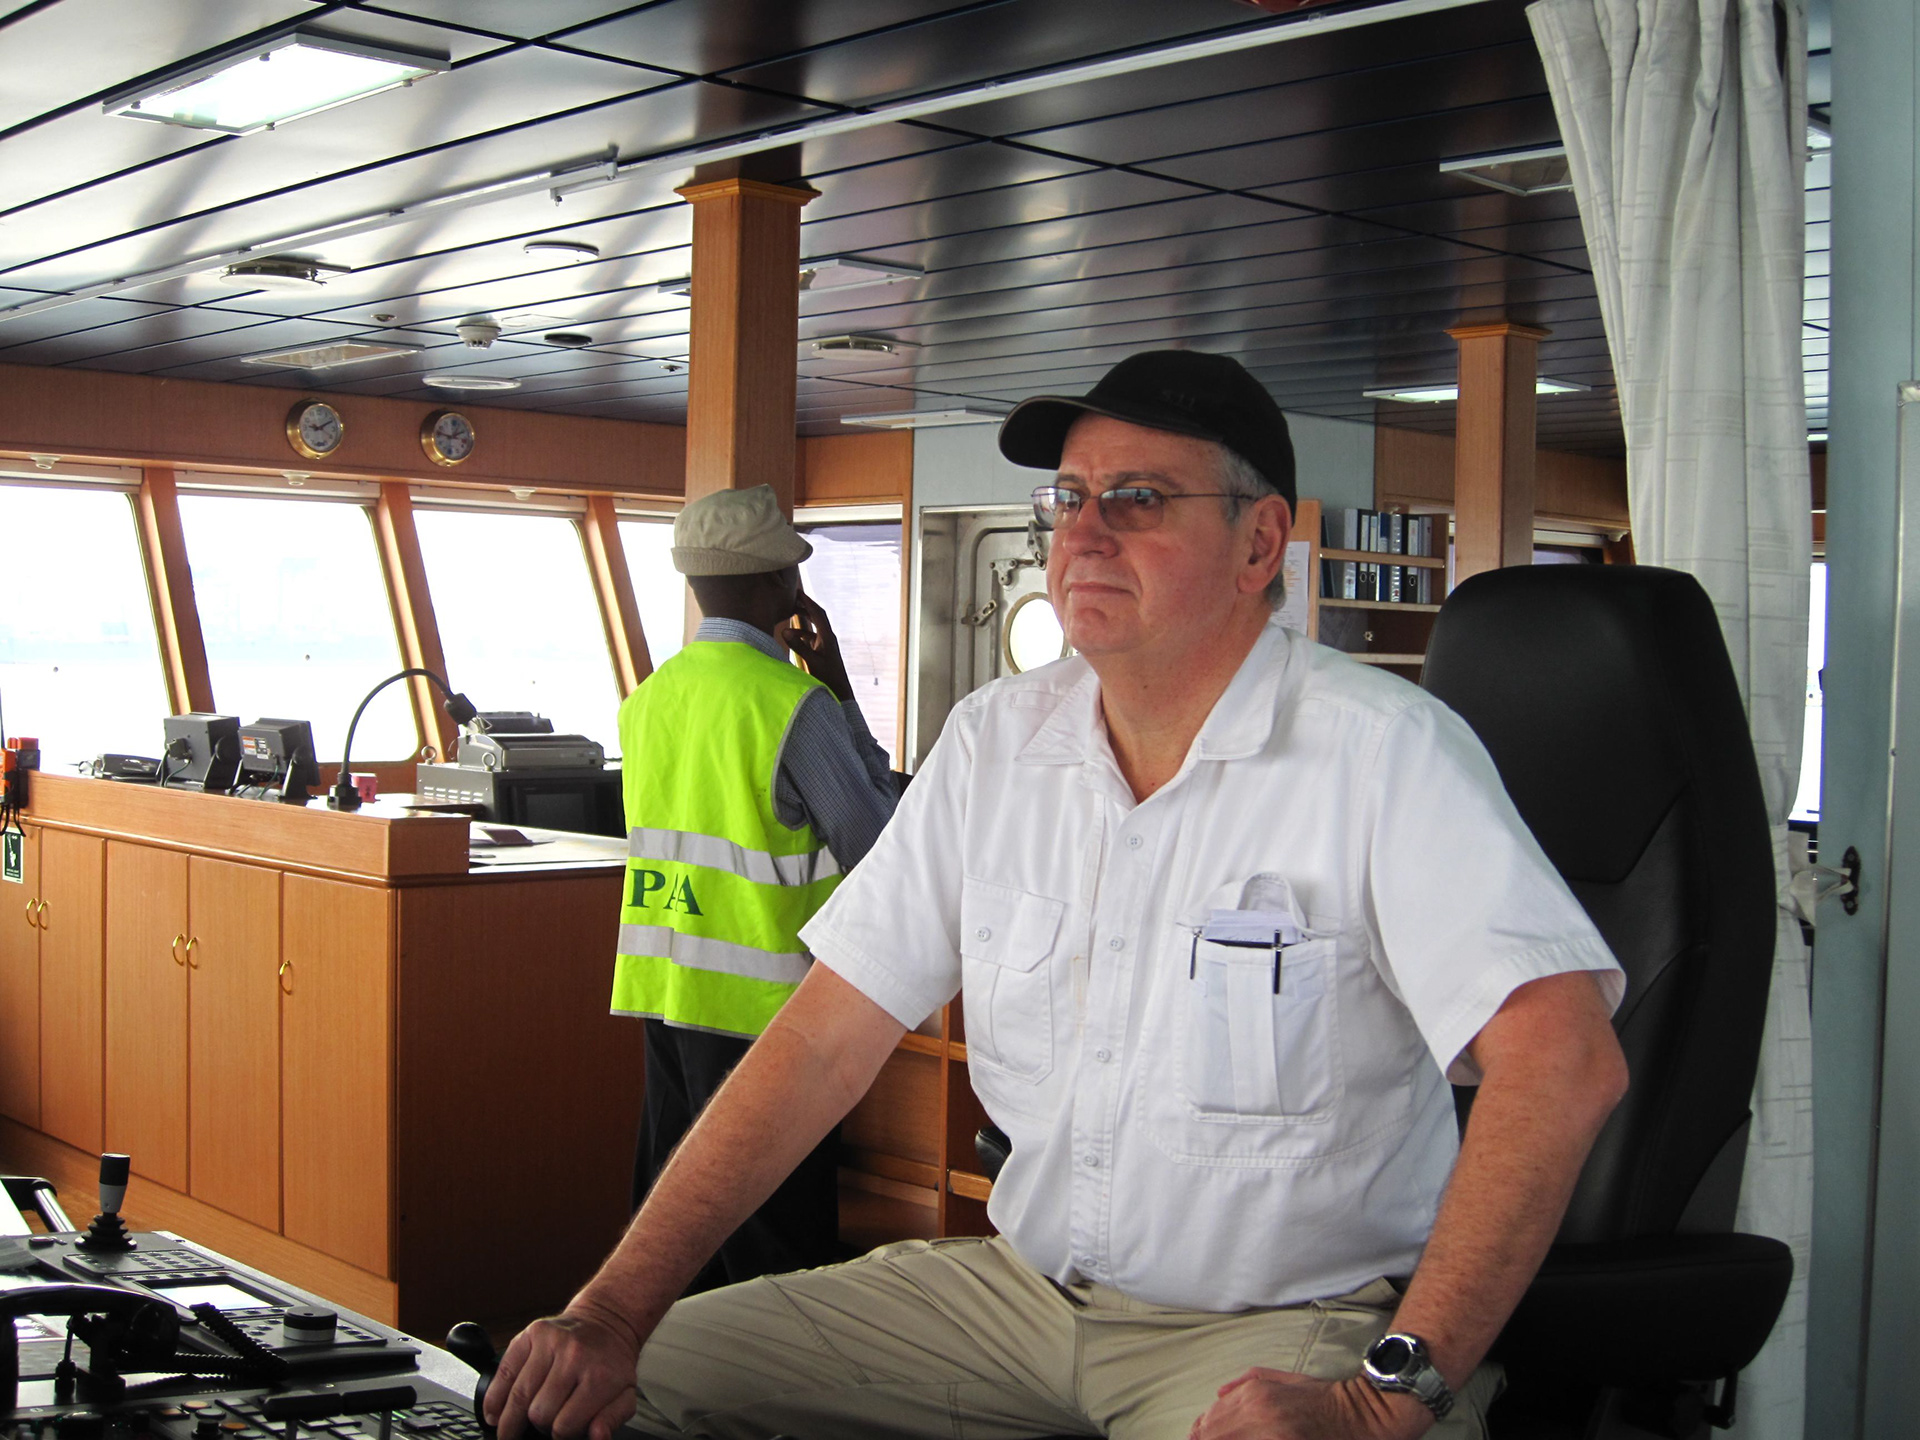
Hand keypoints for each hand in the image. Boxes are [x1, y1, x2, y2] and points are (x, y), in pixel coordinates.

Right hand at [484, 1305, 642, 1439]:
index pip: (564, 1426)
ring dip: (510, 1420)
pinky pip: (504, 1372)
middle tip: (543, 1425)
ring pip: (518, 1397)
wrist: (606, 1321)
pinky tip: (494, 1413)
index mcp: (599, 1376)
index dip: (560, 1436)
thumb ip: (612, 1419)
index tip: (561, 1432)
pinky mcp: (531, 1334)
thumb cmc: (611, 1362)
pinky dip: (494, 1398)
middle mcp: (574, 1356)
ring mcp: (550, 1342)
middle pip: (538, 1413)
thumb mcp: (625, 1394)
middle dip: (539, 1426)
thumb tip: (597, 1436)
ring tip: (508, 1432)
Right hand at [775, 589, 851, 698]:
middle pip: (816, 616)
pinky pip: (812, 636)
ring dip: (803, 618)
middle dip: (805, 605)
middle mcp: (828, 637)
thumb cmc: (828, 677)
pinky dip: (802, 632)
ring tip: (790, 612)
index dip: (807, 601)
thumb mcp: (811, 661)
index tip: (797, 591)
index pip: (817, 613)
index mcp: (827, 636)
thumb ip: (798, 646)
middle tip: (792, 596)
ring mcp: (826, 643)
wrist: (840, 690)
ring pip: (814, 626)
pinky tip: (792, 634)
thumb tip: (784, 632)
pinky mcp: (823, 650)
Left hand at [1188, 1371, 1430, 1439]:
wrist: (1362, 1415)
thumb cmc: (1322, 1397)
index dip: (1199, 1435)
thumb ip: (1247, 1382)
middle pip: (1214, 1437)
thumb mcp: (1284, 1379)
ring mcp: (1273, 1435)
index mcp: (1255, 1395)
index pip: (1209, 1423)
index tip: (1197, 1438)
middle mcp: (1259, 1413)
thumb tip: (1218, 1393)